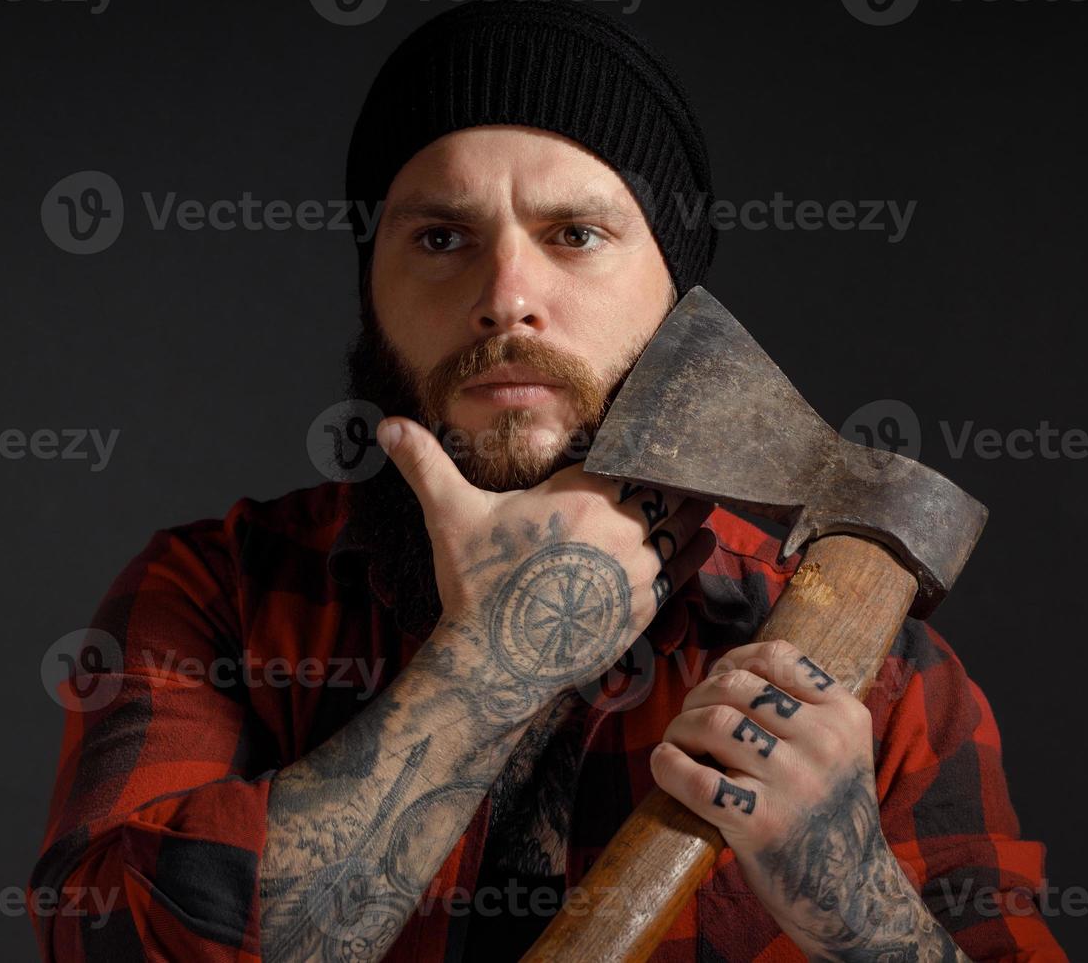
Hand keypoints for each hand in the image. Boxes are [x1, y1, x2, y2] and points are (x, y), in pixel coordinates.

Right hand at [376, 416, 716, 712]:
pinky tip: (701, 541)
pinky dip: (690, 555)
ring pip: (679, 531)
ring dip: (689, 515)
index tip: (659, 441)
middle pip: (664, 494)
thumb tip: (385, 425)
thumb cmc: (476, 584)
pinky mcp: (641, 610)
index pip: (635, 460)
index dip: (649, 451)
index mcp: (584, 496)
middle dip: (674, 481)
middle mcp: (620, 529)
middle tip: (688, 468)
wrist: (495, 662)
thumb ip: (425, 464)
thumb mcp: (450, 515)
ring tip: (702, 498)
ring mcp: (635, 572)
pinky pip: (678, 573)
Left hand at [651, 639, 960, 959]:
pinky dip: (669, 766)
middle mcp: (823, 742)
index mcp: (845, 715)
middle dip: (700, 694)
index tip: (717, 680)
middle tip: (690, 718)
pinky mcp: (761, 824)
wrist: (851, 892)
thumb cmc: (828, 812)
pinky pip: (698, 781)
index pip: (776, 656)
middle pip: (737, 686)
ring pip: (715, 723)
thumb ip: (802, 706)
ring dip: (681, 727)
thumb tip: (728, 669)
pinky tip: (665, 763)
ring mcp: (793, 783)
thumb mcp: (840, 748)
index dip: (734, 659)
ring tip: (678, 742)